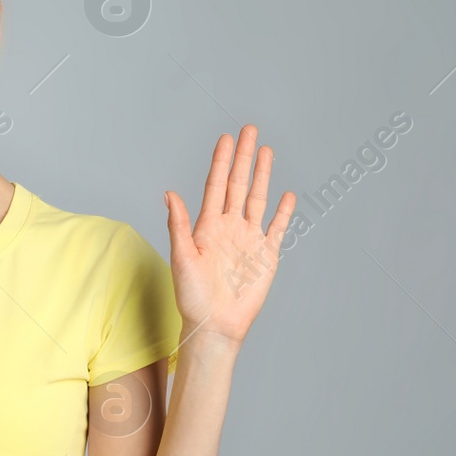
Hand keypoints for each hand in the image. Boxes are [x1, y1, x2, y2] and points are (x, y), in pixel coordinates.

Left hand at [163, 125, 295, 350]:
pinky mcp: (265, 255)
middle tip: (250, 130)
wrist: (215, 325)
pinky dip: (282, 211)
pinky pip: (276, 228)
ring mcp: (248, 240)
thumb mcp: (182, 258)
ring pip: (257, 199)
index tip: (226, 138)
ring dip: (262, 175)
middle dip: (244, 157)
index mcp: (206, 226)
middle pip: (238, 184)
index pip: (216, 185)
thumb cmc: (192, 297)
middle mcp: (228, 228)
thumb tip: (168, 193)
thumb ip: (178, 224)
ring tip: (266, 150)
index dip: (221, 161)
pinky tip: (286, 194)